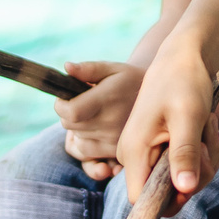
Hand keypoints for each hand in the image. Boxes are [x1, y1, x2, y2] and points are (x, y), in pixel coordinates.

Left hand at [53, 62, 139, 180]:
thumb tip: (67, 67)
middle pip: (69, 125)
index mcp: (107, 98)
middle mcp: (110, 122)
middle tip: (80, 103)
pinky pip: (86, 152)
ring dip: (78, 128)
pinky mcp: (116, 152)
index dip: (61, 105)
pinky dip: (84, 142)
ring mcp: (113, 140)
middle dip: (68, 114)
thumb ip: (88, 69)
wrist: (157, 100)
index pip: (71, 112)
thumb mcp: (112, 69)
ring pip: (77, 138)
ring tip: (92, 115)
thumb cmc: (129, 80)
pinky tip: (95, 129)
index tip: (64, 98)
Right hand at [117, 40, 218, 204]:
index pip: (141, 199)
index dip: (169, 200)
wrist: (183, 59)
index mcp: (134, 151)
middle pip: (167, 193)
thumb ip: (184, 154)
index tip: (193, 180)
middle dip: (197, 173)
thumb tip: (185, 190)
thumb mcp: (188, 117)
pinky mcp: (158, 150)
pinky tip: (204, 130)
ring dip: (204, 160)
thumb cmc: (184, 82)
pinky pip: (183, 167)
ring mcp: (146, 154)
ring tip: (207, 128)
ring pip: (180, 181)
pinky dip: (201, 153)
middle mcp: (134, 156)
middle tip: (206, 141)